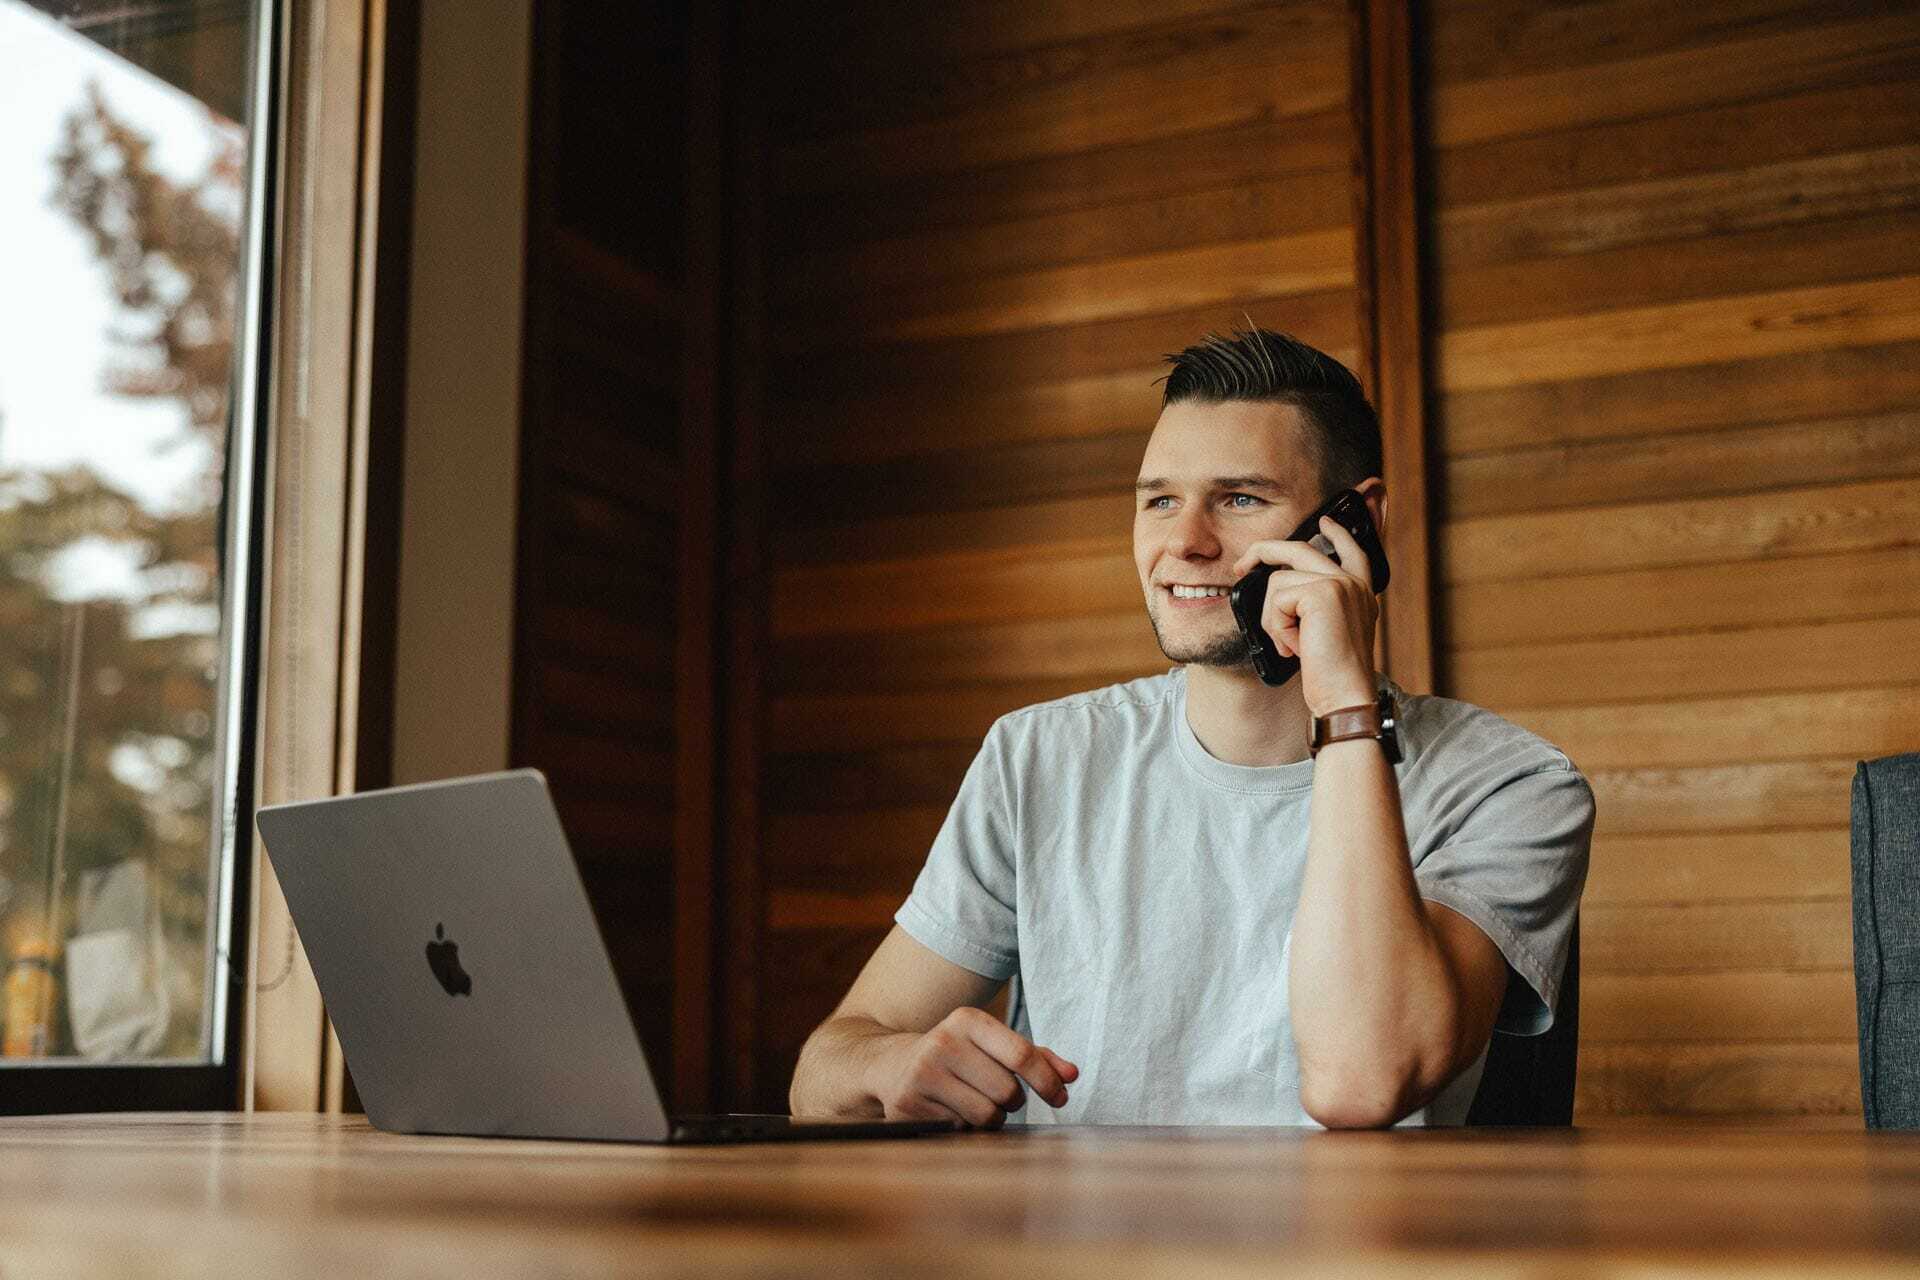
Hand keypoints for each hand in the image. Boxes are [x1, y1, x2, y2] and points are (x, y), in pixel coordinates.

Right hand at [864, 1006, 1077, 1127]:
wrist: (891, 1066)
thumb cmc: (956, 1056)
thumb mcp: (991, 1045)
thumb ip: (1035, 1057)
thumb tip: (1072, 1075)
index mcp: (968, 1020)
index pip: (1022, 1054)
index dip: (1048, 1081)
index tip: (1060, 1097)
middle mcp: (943, 1042)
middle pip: (1008, 1091)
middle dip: (1012, 1101)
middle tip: (998, 1095)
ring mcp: (923, 1073)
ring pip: (987, 1115)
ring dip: (991, 1118)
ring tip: (973, 1102)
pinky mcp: (908, 1104)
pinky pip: (961, 1130)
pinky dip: (964, 1128)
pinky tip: (950, 1111)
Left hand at [1230, 515, 1379, 715]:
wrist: (1345, 696)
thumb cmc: (1330, 674)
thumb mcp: (1325, 632)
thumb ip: (1314, 606)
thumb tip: (1279, 586)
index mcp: (1360, 591)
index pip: (1351, 550)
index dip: (1338, 532)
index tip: (1325, 520)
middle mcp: (1353, 582)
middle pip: (1298, 549)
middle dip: (1262, 552)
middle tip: (1241, 565)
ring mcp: (1339, 583)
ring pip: (1276, 582)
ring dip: (1272, 619)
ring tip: (1291, 644)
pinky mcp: (1323, 592)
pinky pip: (1276, 600)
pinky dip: (1277, 627)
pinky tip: (1296, 647)